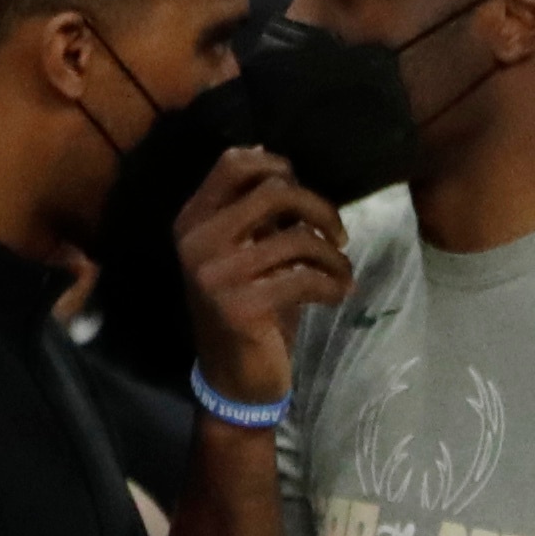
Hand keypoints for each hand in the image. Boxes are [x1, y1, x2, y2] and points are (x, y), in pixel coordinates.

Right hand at [176, 146, 353, 405]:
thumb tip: (269, 156)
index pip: (232, 164)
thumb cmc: (246, 311)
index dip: (276, 165)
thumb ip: (253, 213)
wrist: (233, 379)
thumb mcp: (243, 253)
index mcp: (192, 221)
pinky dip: (334, 283)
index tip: (303, 188)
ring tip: (342, 272)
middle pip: (273, 191)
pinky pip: (306, 278)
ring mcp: (216, 274)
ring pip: (298, 238)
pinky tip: (340, 293)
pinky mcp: (241, 306)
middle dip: (318, 207)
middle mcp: (197, 241)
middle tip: (339, 234)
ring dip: (333, 256)